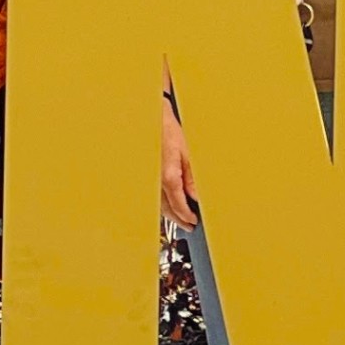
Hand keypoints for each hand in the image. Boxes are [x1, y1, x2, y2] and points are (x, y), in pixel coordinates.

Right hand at [158, 94, 196, 228]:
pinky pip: (154, 195)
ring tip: (180, 218)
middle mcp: (156, 180)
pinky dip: (162, 202)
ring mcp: (149, 178)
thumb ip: (193, 177)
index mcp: (168, 176)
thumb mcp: (188, 152)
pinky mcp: (145, 175)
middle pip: (167, 208)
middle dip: (178, 219)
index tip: (194, 222)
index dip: (187, 216)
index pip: (178, 204)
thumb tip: (198, 195)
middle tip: (189, 226)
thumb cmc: (167, 131)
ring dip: (170, 213)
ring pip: (158, 203)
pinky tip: (168, 204)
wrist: (150, 119)